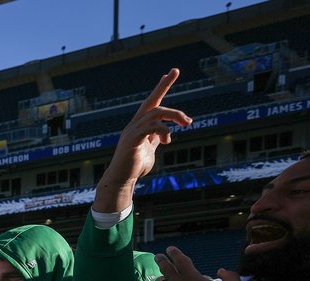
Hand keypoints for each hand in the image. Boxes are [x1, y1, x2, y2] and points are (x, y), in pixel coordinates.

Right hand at [93, 70, 190, 211]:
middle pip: (153, 102)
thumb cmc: (134, 166)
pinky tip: (167, 140)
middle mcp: (134, 124)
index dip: (161, 86)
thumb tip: (165, 134)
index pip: (152, 102)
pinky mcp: (132, 139)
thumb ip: (156, 138)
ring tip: (186, 124)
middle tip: (188, 118)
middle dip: (167, 92)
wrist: (121, 179)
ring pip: (156, 113)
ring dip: (174, 116)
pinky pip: (152, 126)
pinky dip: (164, 131)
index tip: (171, 72)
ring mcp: (132, 130)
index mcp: (139, 125)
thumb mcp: (150, 149)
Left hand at [149, 247, 247, 280]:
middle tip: (158, 256)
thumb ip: (231, 277)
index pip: (180, 259)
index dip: (174, 252)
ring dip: (161, 278)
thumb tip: (222, 271)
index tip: (170, 249)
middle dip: (161, 259)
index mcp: (191, 276)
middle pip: (165, 266)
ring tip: (162, 278)